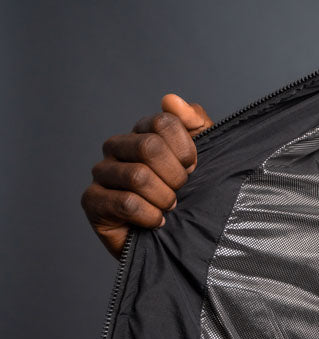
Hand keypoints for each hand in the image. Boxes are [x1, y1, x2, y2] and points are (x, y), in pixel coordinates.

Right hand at [81, 93, 213, 258]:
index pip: (164, 122)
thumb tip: (170, 100)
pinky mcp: (92, 201)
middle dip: (176, 175)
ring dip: (164, 198)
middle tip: (181, 191)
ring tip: (170, 208)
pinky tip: (156, 222)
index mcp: (143, 132)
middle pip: (149, 146)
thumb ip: (196, 124)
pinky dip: (150, 216)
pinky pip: (126, 203)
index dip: (186, 149)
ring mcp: (102, 173)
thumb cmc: (192, 195)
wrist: (179, 239)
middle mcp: (118, 147)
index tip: (193, 168)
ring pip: (137, 176)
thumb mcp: (207, 157)